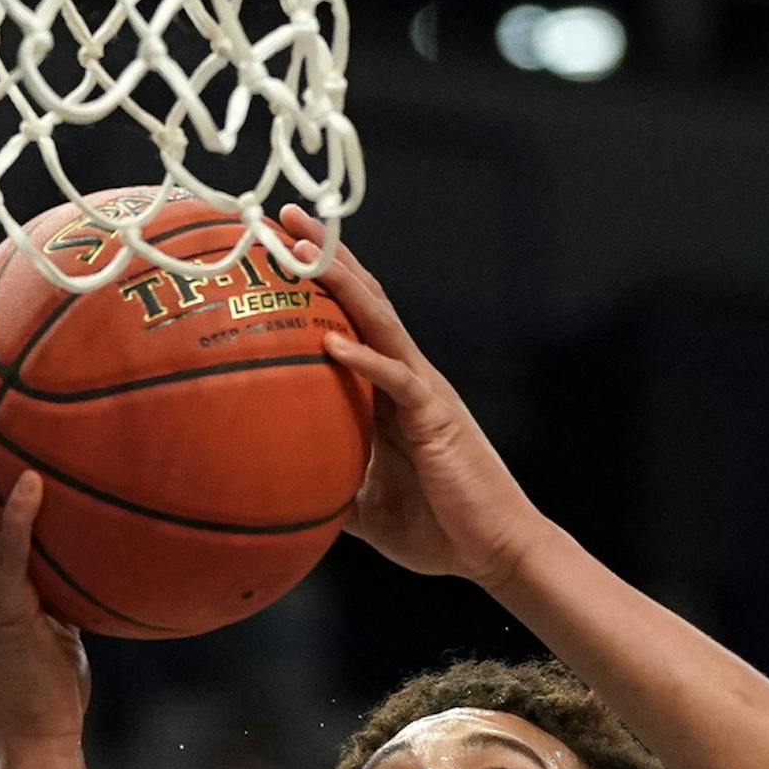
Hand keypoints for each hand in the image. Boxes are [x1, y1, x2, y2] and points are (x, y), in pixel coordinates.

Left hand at [282, 208, 550, 593]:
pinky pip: (396, 379)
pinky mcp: (436, 415)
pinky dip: (364, 358)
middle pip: (363, 302)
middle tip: (281, 218)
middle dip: (325, 256)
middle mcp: (407, 378)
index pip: (351, 323)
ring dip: (341, 281)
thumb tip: (286, 494)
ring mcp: (423, 391)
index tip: (276, 253)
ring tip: (301, 245)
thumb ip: (333, 488)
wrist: (493, 550)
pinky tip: (330, 342)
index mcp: (390, 395)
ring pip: (378, 321)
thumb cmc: (439, 530)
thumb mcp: (370, 510)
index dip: (318, 286)